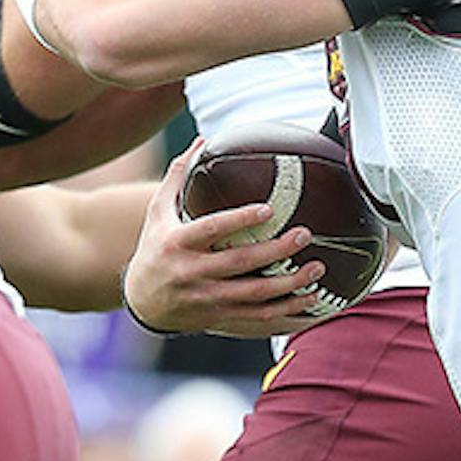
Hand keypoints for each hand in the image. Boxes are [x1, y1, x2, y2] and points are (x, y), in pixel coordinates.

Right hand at [122, 141, 325, 337]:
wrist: (143, 302)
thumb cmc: (157, 248)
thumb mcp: (159, 212)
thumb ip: (179, 177)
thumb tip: (202, 141)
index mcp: (178, 243)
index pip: (211, 229)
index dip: (239, 220)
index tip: (269, 209)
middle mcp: (192, 273)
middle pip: (240, 262)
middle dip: (276, 251)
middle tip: (305, 235)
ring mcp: (208, 299)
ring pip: (255, 295)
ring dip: (290, 284)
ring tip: (317, 269)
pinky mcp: (221, 318)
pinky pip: (259, 318)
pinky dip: (288, 312)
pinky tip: (312, 300)